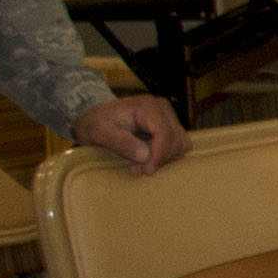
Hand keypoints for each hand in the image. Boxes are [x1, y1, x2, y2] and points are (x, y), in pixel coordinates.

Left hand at [70, 95, 188, 173]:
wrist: (96, 117)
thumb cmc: (96, 123)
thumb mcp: (100, 133)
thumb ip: (121, 143)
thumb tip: (145, 156)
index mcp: (148, 107)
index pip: (165, 134)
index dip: (159, 156)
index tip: (145, 170)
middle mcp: (163, 109)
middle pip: (175, 140)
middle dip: (159, 159)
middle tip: (137, 169)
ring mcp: (168, 117)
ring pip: (181, 144)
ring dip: (164, 159)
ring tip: (142, 164)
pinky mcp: (170, 126)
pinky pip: (179, 145)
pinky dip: (166, 156)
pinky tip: (149, 158)